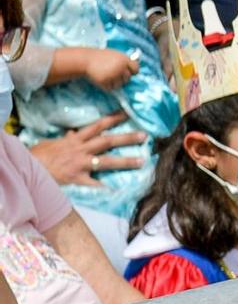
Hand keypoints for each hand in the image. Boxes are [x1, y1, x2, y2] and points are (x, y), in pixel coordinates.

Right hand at [28, 115, 145, 184]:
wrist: (27, 168)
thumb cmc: (39, 155)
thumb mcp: (53, 142)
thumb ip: (67, 138)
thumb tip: (73, 132)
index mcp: (76, 139)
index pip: (98, 125)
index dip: (113, 118)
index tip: (129, 113)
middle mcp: (81, 149)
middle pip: (107, 141)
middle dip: (127, 138)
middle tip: (145, 135)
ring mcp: (79, 164)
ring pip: (106, 161)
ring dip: (125, 161)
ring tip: (141, 161)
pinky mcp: (76, 178)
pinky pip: (92, 183)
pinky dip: (103, 186)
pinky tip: (116, 190)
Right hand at [82, 48, 138, 90]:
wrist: (85, 60)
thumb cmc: (101, 57)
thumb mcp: (115, 55)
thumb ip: (124, 61)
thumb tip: (133, 71)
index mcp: (124, 59)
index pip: (136, 69)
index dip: (133, 72)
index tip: (129, 73)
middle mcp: (120, 67)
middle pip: (127, 79)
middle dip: (122, 78)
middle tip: (113, 75)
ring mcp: (113, 75)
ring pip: (119, 85)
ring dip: (114, 83)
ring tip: (107, 77)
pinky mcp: (105, 81)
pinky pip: (110, 88)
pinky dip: (106, 86)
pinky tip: (101, 80)